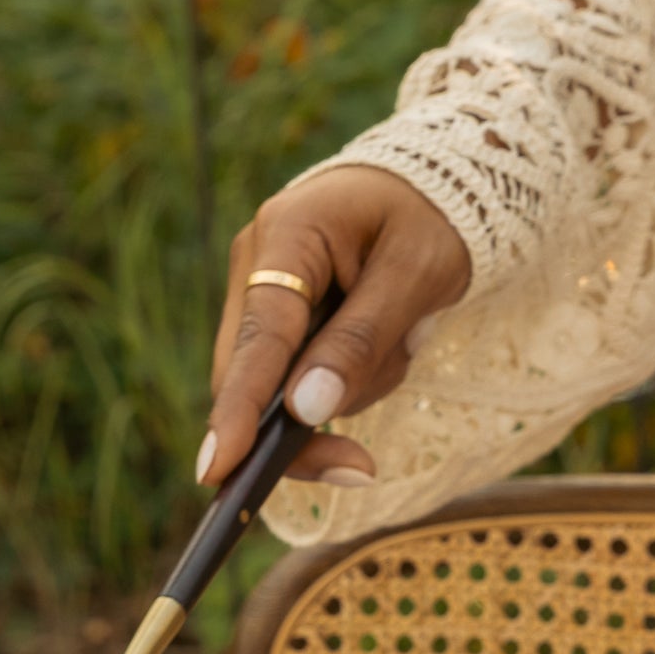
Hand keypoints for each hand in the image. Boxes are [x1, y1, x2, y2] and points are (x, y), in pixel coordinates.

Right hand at [197, 166, 471, 489]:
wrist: (437, 184)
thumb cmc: (433, 216)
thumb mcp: (418, 272)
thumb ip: (361, 340)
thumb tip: (304, 410)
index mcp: (289, 232)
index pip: (258, 337)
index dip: (238, 409)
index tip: (217, 469)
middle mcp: (258, 262)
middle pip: (253, 377)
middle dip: (309, 421)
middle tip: (361, 468)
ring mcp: (262, 292)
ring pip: (280, 388)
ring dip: (348, 388)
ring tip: (404, 338)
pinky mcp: (280, 320)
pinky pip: (297, 381)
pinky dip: (345, 385)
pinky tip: (388, 350)